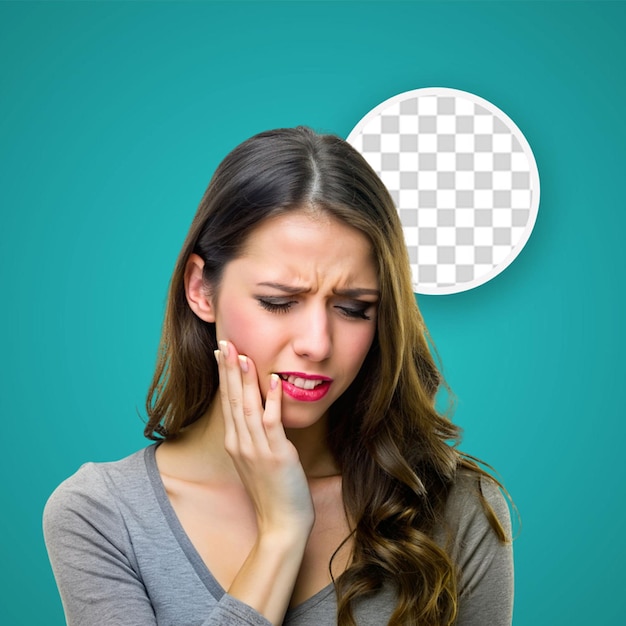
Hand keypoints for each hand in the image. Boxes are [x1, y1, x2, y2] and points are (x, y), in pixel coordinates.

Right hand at [214, 340, 314, 535]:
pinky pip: (272, 423)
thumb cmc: (272, 490)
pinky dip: (271, 401)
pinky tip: (272, 381)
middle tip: (225, 343)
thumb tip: (256, 413)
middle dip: (228, 369)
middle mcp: (240, 443)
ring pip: (248, 408)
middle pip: (232, 399)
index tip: (221, 352)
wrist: (281, 523)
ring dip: (245, 380)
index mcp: (235, 442)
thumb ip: (252, 435)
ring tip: (242, 355)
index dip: (224, 375)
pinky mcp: (276, 455)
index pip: (227, 401)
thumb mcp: (255, 459)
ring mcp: (257, 449)